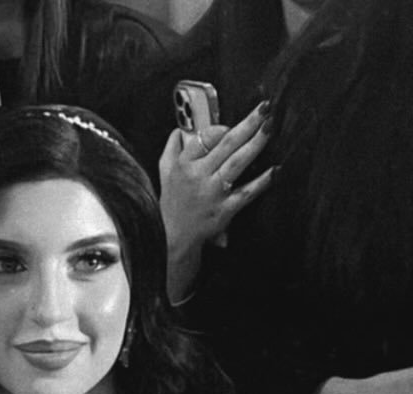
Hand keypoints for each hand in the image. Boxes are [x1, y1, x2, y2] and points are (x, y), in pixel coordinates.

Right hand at [159, 102, 274, 300]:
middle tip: (265, 109)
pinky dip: (262, 182)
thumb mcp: (164, 174)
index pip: (204, 138)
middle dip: (248, 124)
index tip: (230, 126)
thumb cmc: (172, 205)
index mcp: (184, 166)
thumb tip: (179, 130)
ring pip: (237, 162)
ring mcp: (213, 193)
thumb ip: (171, 149)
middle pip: (226, 144)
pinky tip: (275, 170)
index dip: (220, 128)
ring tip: (270, 126)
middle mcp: (198, 177)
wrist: (173, 239)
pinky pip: (246, 193)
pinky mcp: (224, 210)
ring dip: (256, 142)